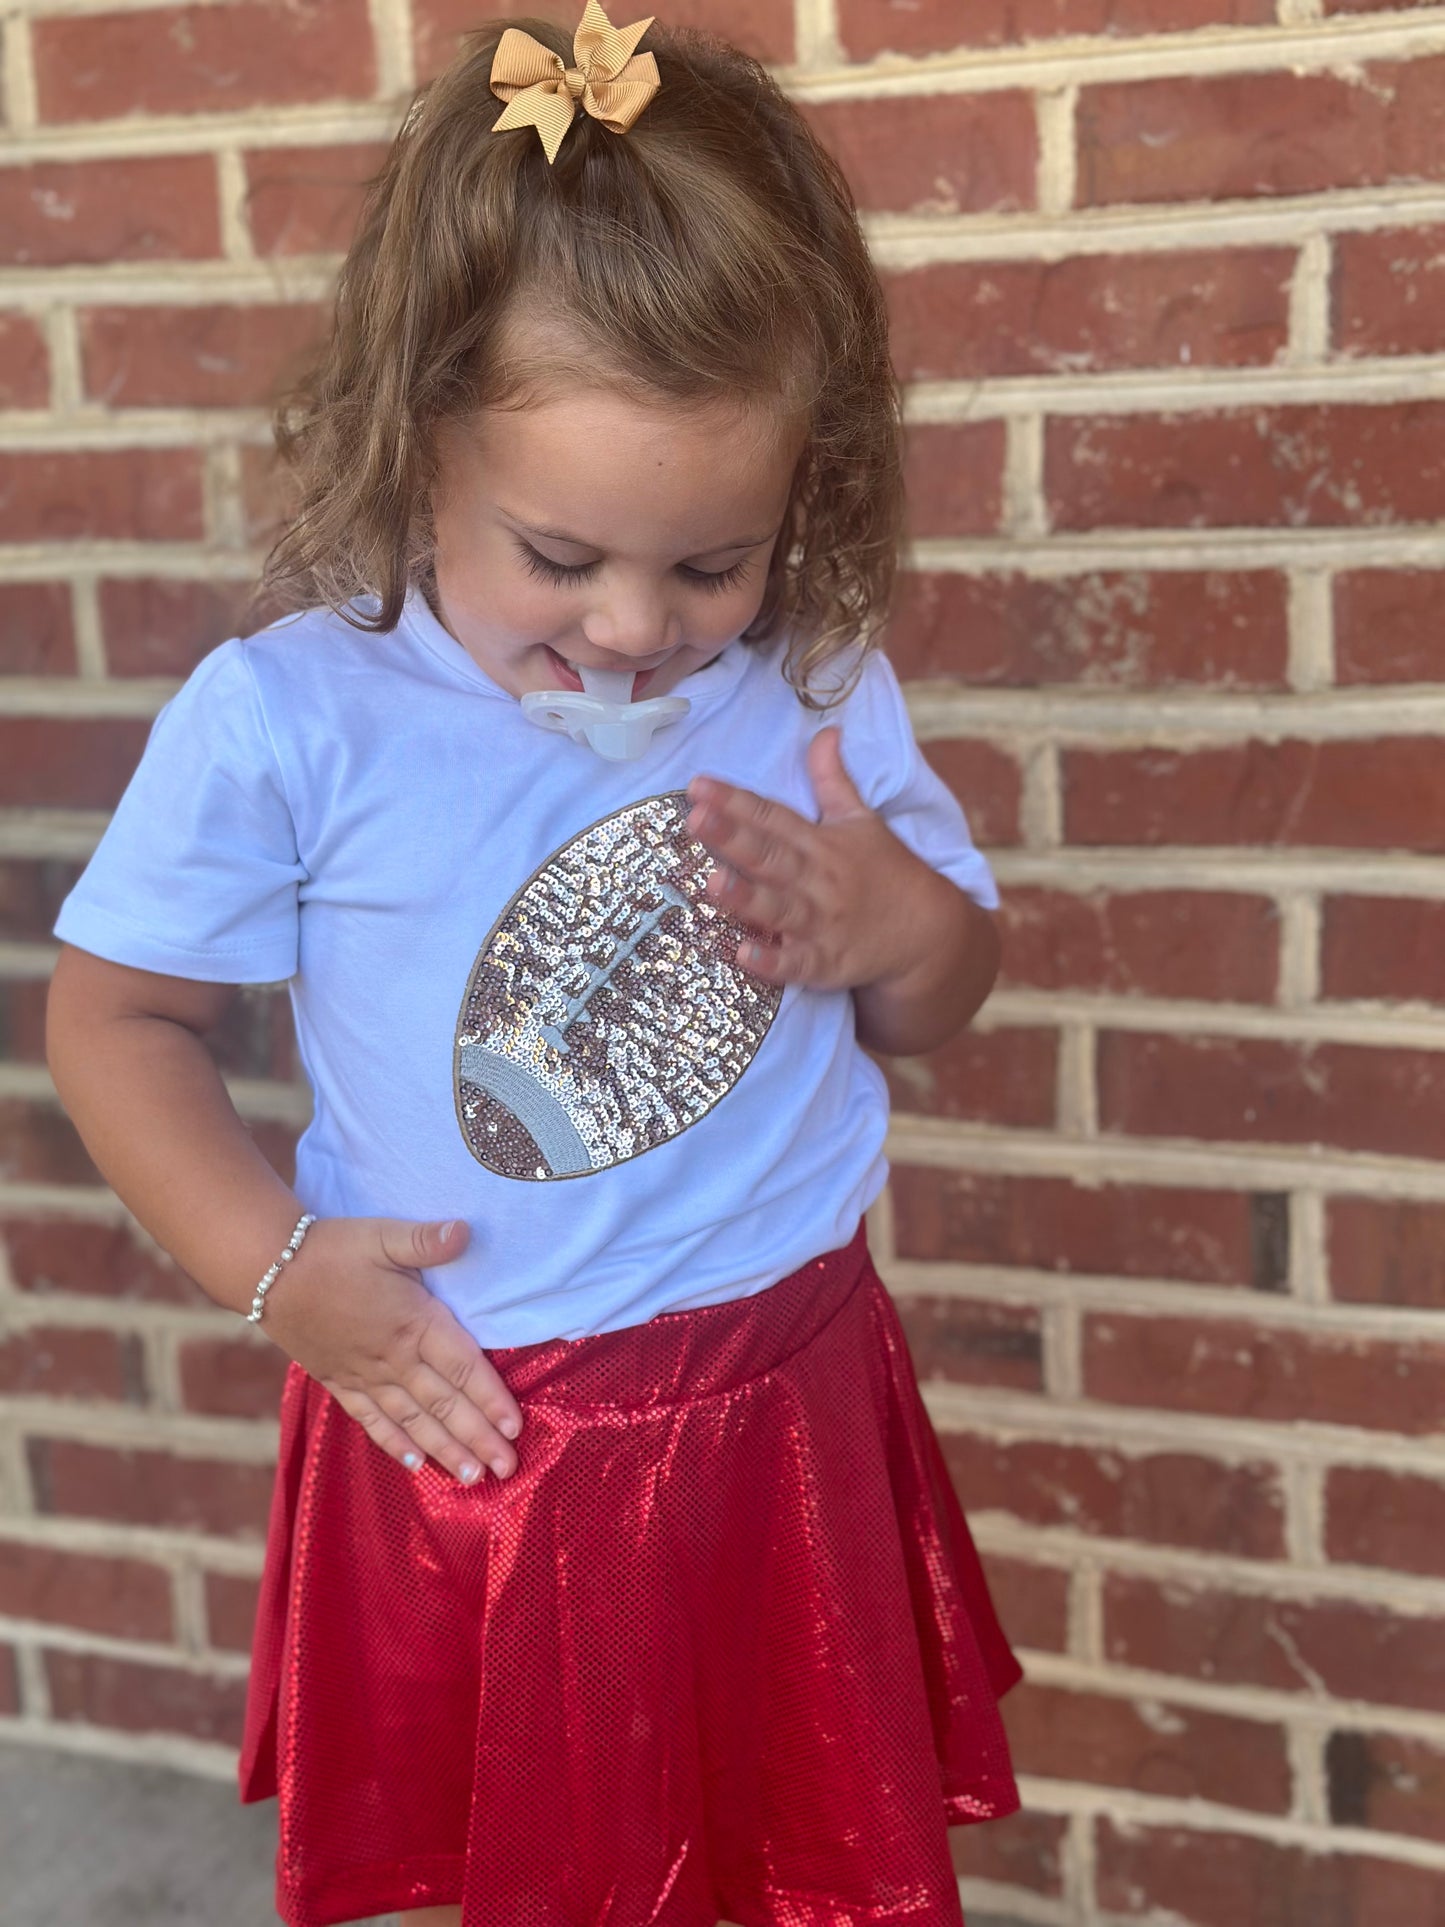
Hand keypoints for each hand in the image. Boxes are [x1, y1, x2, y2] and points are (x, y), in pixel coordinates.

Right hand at [259, 1216, 522, 1484]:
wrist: (268, 1271)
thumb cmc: (333, 1249)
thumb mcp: (384, 1235)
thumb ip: (426, 1240)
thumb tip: (467, 1230)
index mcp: (413, 1322)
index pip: (462, 1367)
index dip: (491, 1398)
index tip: (516, 1428)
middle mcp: (393, 1358)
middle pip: (444, 1404)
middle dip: (478, 1438)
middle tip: (508, 1469)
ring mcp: (365, 1375)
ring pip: (413, 1421)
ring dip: (444, 1450)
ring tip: (473, 1478)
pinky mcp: (339, 1382)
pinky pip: (371, 1420)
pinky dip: (393, 1444)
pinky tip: (413, 1466)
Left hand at [685, 727, 942, 992]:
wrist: (928, 931)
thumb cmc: (886, 872)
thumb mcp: (861, 820)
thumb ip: (834, 779)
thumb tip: (826, 732)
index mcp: (821, 843)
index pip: (772, 816)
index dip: (735, 801)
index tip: (698, 785)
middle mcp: (818, 879)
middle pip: (770, 856)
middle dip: (732, 838)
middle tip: (695, 819)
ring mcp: (822, 923)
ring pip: (779, 908)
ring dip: (747, 897)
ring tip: (712, 882)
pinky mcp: (827, 963)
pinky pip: (797, 964)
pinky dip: (772, 963)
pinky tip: (743, 955)